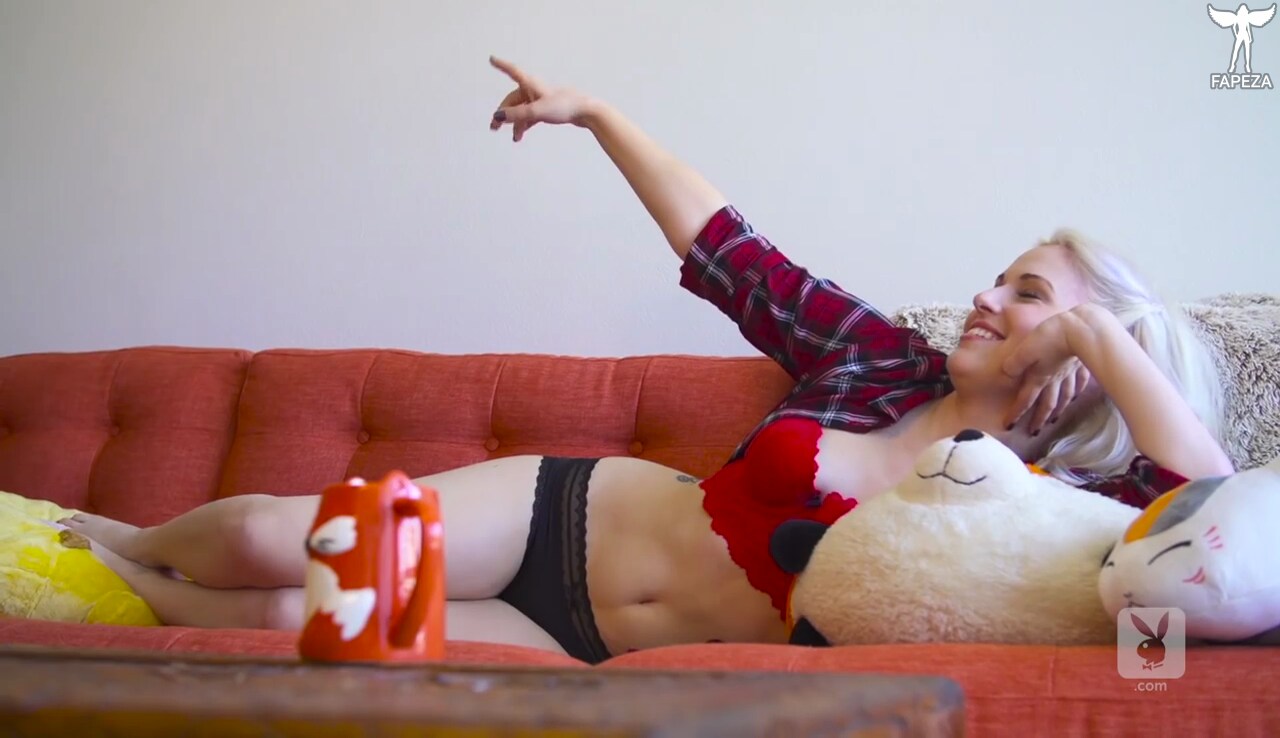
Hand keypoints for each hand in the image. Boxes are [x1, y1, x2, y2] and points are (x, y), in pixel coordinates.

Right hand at [488, 56, 595, 141]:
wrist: (586, 112)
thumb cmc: (564, 106)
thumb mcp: (537, 111)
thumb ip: (516, 114)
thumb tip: (498, 116)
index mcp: (530, 84)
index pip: (512, 71)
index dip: (501, 65)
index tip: (491, 58)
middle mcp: (533, 90)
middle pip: (512, 99)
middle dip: (503, 113)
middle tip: (493, 126)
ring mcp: (540, 100)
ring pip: (520, 110)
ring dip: (514, 123)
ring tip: (513, 138)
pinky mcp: (546, 109)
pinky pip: (529, 116)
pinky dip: (524, 125)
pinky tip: (520, 135)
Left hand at [1001, 311, 1093, 435]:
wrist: (1080, 328)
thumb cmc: (1050, 336)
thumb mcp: (1025, 349)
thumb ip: (1014, 363)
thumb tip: (1006, 374)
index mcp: (1038, 377)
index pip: (1025, 399)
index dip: (1016, 413)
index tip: (1009, 426)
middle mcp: (1054, 379)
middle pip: (1046, 404)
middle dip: (1038, 419)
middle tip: (1034, 432)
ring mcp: (1069, 373)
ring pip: (1064, 396)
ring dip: (1058, 410)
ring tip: (1054, 420)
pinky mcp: (1080, 364)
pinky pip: (1079, 382)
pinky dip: (1077, 391)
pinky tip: (1077, 396)